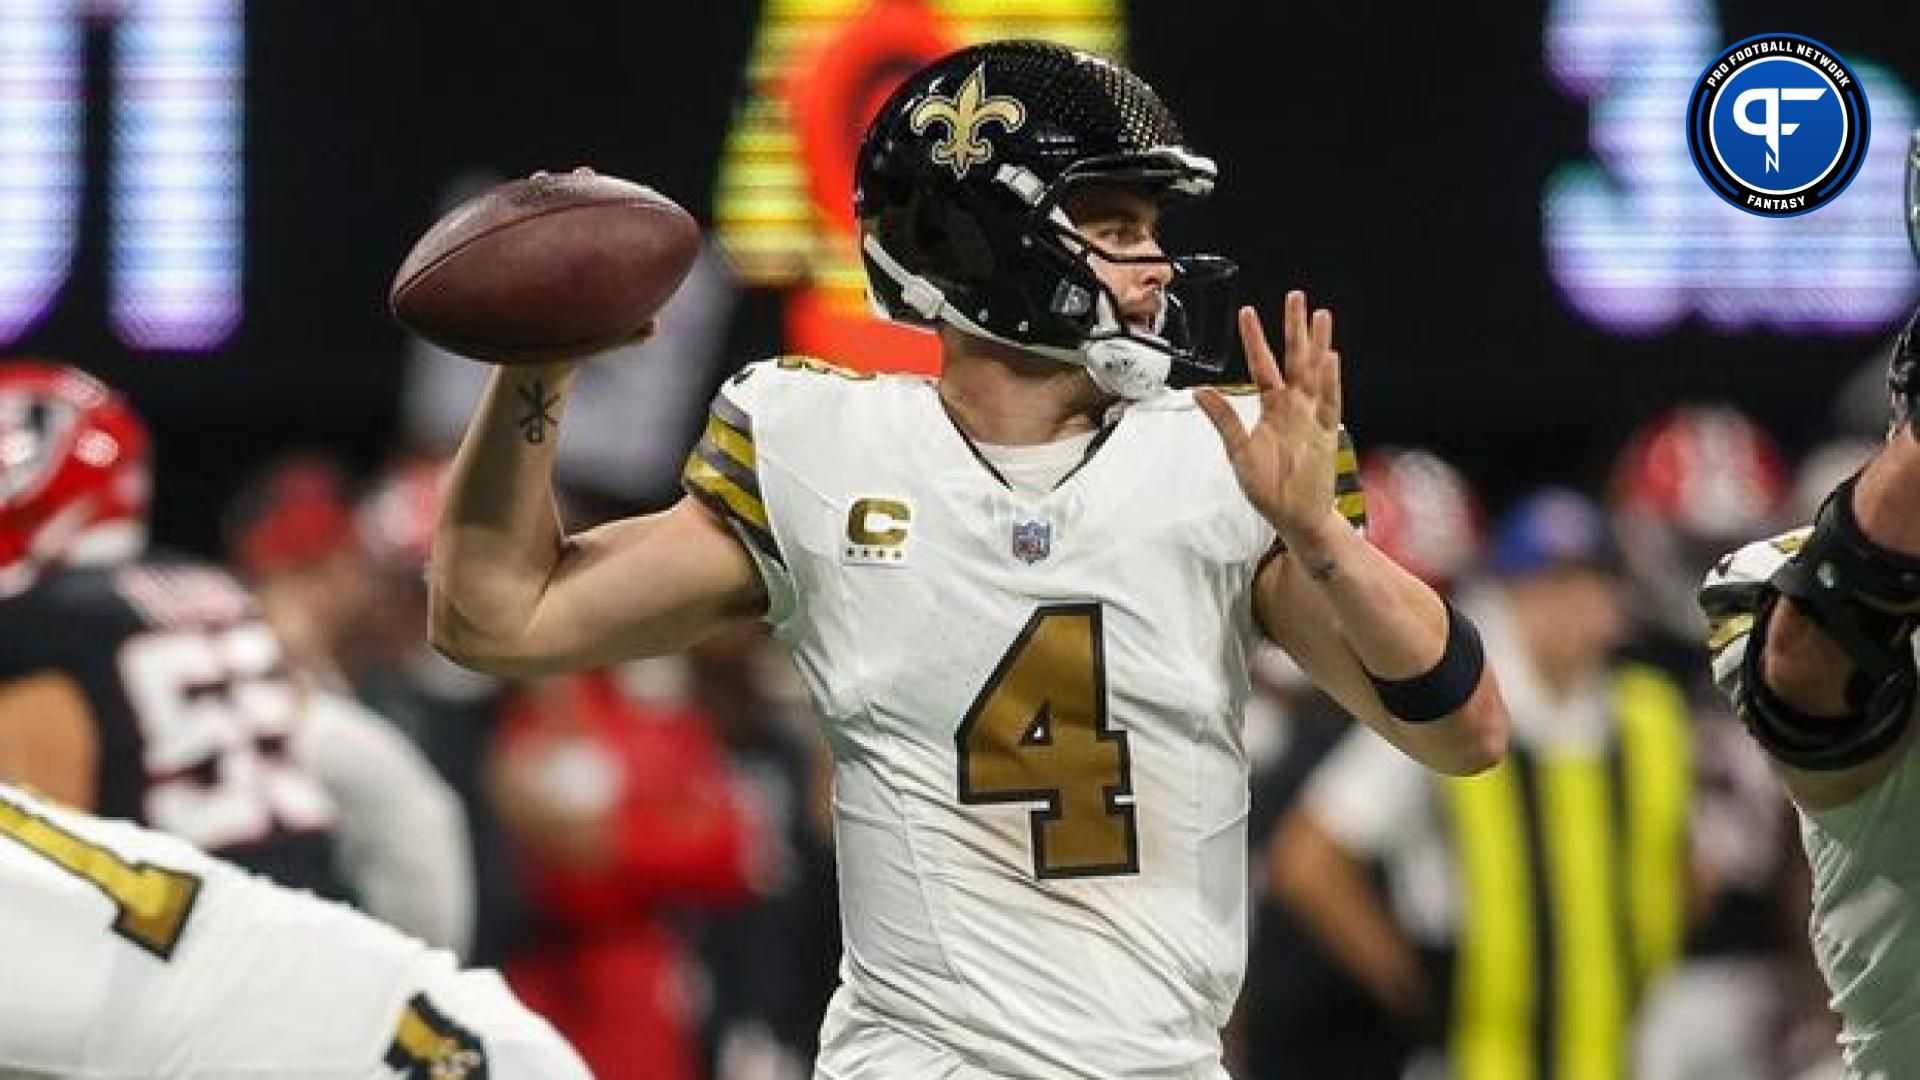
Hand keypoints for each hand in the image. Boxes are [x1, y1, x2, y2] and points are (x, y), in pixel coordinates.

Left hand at [1195, 291, 1344, 542]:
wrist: (1295, 516)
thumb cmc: (1268, 487)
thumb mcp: (1238, 452)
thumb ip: (1224, 419)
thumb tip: (1199, 391)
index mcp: (1271, 408)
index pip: (1263, 365)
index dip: (1255, 340)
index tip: (1248, 311)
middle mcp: (1294, 406)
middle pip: (1295, 359)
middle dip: (1295, 329)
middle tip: (1296, 296)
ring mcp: (1312, 417)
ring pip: (1316, 373)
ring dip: (1318, 345)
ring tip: (1321, 315)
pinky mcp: (1327, 432)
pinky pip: (1330, 402)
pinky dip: (1330, 381)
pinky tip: (1330, 359)